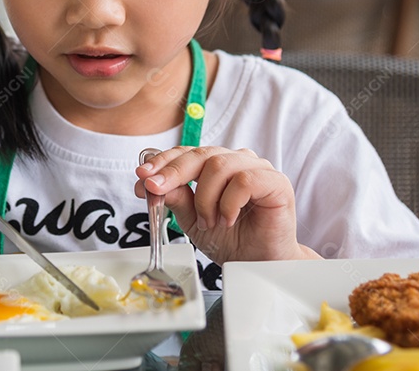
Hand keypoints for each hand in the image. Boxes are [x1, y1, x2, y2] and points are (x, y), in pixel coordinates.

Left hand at [133, 146, 319, 263]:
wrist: (259, 265)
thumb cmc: (231, 240)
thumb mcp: (193, 220)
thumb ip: (176, 198)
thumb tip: (150, 183)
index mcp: (217, 165)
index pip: (187, 153)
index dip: (163, 161)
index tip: (142, 176)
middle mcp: (237, 161)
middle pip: (201, 153)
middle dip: (173, 172)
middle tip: (156, 189)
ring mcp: (258, 169)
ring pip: (219, 165)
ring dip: (205, 197)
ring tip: (208, 222)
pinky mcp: (275, 182)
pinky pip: (244, 180)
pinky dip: (228, 203)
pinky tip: (227, 219)